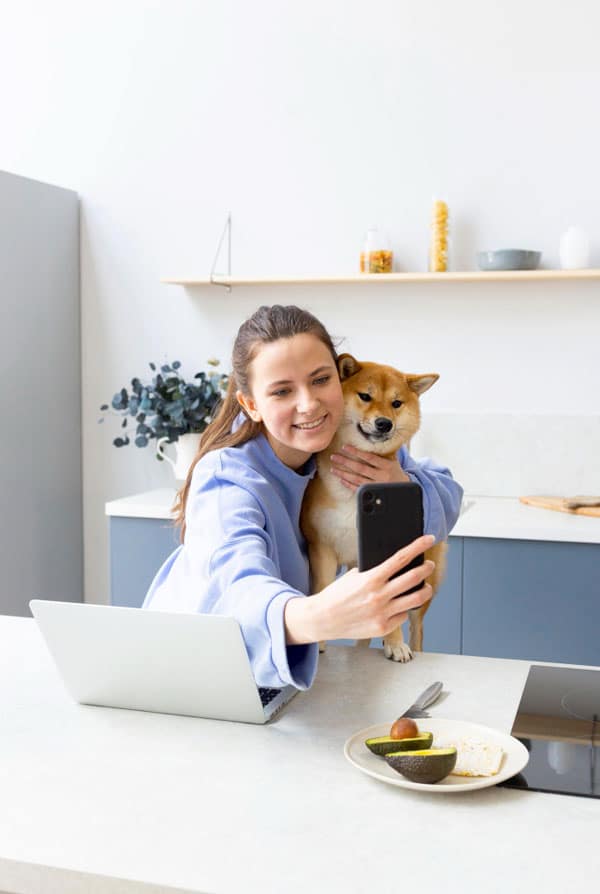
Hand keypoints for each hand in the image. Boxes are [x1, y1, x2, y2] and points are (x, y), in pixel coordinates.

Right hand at [284, 535, 434, 643]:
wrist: (323, 619)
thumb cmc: (336, 596)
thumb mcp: (353, 576)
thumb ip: (373, 573)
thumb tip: (393, 568)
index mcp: (372, 578)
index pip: (401, 558)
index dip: (418, 546)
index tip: (429, 539)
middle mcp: (379, 595)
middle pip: (414, 578)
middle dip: (426, 568)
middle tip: (429, 565)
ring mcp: (383, 613)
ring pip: (416, 599)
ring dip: (426, 590)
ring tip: (426, 587)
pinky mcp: (383, 627)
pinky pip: (403, 616)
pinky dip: (404, 609)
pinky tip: (400, 606)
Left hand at [330, 444, 409, 490]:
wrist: (404, 489)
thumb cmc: (395, 472)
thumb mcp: (393, 460)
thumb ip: (384, 452)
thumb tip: (378, 436)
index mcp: (386, 466)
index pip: (369, 457)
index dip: (356, 452)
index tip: (345, 447)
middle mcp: (381, 476)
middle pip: (360, 468)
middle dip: (345, 462)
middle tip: (334, 457)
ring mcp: (376, 486)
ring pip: (357, 479)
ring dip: (343, 474)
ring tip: (333, 469)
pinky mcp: (372, 493)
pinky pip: (358, 489)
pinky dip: (349, 485)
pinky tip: (341, 480)